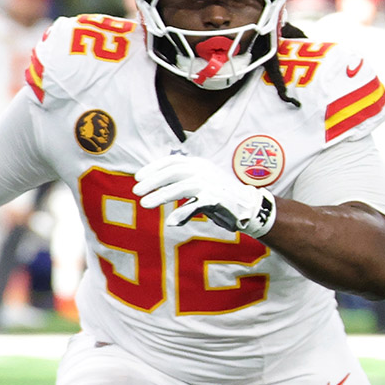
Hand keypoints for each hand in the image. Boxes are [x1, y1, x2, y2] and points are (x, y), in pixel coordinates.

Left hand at [133, 155, 275, 236]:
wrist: (248, 207)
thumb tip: (160, 190)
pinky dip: (182, 214)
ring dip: (161, 196)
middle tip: (136, 190)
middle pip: (173, 172)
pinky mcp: (216, 199)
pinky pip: (195, 206)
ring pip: (180, 187)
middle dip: (152, 181)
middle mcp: (204, 170)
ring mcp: (210, 184)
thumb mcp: (200, 187)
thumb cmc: (221, 197)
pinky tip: (171, 222)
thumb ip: (182, 186)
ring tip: (145, 204)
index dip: (153, 168)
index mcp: (199, 164)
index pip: (172, 161)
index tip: (138, 177)